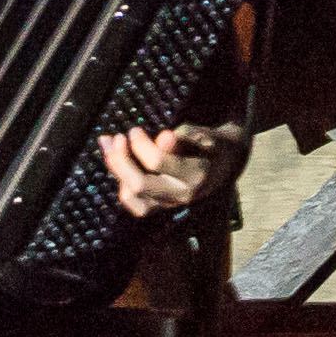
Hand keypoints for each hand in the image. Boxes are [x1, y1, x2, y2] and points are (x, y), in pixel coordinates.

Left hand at [101, 121, 245, 219]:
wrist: (224, 163)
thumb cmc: (209, 143)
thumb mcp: (202, 134)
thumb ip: (183, 137)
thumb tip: (163, 138)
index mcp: (194, 175)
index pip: (157, 163)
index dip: (140, 145)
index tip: (134, 130)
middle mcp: (181, 194)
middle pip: (139, 184)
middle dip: (120, 160)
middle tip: (116, 137)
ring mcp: (169, 203)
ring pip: (132, 196)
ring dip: (116, 171)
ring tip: (111, 147)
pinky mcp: (161, 206)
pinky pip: (135, 205)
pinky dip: (122, 186)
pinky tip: (119, 167)